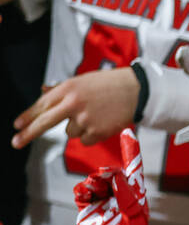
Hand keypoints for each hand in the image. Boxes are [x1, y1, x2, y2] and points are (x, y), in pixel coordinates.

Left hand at [11, 68, 139, 149]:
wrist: (136, 92)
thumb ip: (62, 89)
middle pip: (46, 122)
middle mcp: (73, 103)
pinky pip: (84, 140)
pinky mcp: (97, 132)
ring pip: (70, 132)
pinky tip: (102, 124)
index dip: (28, 116)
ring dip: (78, 128)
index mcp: (68, 88)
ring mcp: (85, 119)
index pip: (42, 104)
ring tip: (95, 116)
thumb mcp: (82, 82)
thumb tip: (43, 91)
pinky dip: (91, 135)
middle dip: (29, 133)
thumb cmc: (108, 85)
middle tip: (15, 142)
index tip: (17, 126)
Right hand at [74, 129, 148, 224]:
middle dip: (107, 174)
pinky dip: (83, 189)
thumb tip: (119, 175)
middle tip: (103, 179)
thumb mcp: (134, 223)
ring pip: (97, 180)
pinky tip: (85, 195)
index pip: (134, 173)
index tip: (129, 133)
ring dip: (94, 182)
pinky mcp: (87, 207)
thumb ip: (128, 198)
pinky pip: (83, 191)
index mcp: (136, 200)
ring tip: (94, 191)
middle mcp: (120, 198)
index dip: (132, 153)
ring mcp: (103, 201)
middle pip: (113, 174)